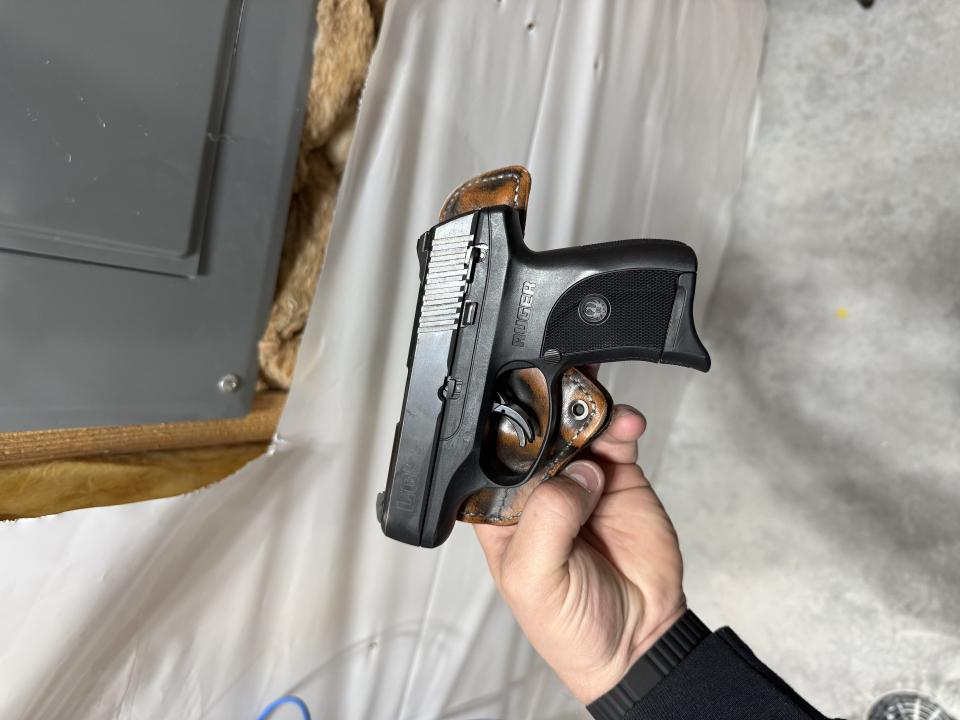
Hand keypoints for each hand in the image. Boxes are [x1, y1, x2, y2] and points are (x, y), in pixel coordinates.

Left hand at [474, 404, 685, 703]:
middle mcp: (536, 492)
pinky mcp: (618, 478)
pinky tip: (624, 425)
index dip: (503, 433)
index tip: (518, 411)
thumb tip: (575, 474)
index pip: (491, 459)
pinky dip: (621, 423)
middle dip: (546, 409)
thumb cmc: (571, 626)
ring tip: (597, 413)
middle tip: (562, 395)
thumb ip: (546, 520)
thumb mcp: (535, 579)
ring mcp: (578, 482)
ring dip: (585, 410)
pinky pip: (616, 437)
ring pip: (575, 427)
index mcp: (500, 513)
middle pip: (535, 434)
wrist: (640, 641)